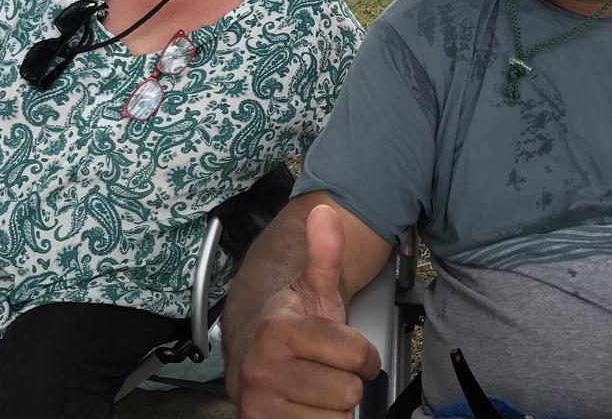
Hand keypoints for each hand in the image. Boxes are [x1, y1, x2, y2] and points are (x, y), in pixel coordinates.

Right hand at [237, 205, 381, 418]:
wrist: (250, 360)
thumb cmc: (290, 330)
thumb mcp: (312, 289)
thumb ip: (325, 254)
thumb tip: (326, 212)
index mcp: (278, 331)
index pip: (358, 355)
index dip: (362, 354)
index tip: (344, 348)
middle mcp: (262, 370)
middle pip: (349, 390)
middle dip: (345, 380)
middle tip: (324, 368)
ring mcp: (260, 405)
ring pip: (338, 417)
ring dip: (333, 405)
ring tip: (313, 387)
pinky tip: (305, 407)